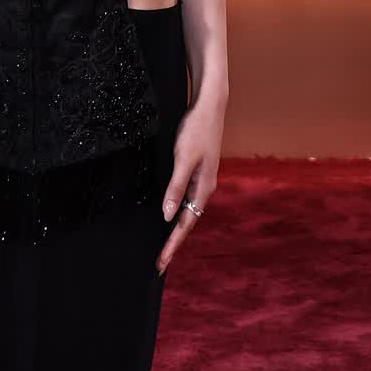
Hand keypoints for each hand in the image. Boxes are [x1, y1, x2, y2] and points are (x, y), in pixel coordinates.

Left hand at [156, 94, 224, 276]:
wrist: (210, 106)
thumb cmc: (196, 131)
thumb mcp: (183, 159)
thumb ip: (174, 188)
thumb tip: (167, 216)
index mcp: (202, 189)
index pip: (184, 225)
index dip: (172, 245)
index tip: (160, 263)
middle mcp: (203, 189)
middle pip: (186, 223)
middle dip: (173, 244)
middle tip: (159, 263)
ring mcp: (200, 180)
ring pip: (187, 212)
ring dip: (175, 231)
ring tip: (164, 246)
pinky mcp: (196, 171)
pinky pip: (185, 199)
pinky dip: (177, 212)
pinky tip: (170, 215)